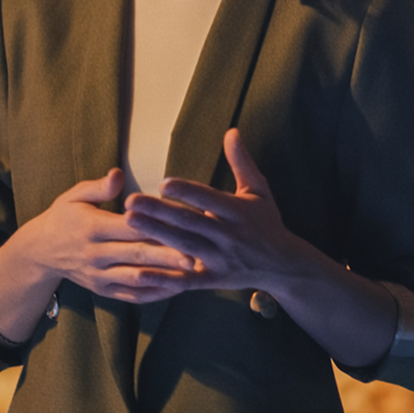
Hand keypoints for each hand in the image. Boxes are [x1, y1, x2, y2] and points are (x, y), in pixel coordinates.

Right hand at [0, 170, 200, 342]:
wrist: (40, 252)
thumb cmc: (63, 217)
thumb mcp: (74, 196)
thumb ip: (98, 187)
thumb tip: (118, 174)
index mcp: (92, 227)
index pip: (129, 227)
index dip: (155, 226)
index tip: (180, 225)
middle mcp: (96, 254)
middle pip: (137, 255)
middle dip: (166, 257)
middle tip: (195, 258)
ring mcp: (99, 276)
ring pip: (136, 279)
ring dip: (164, 279)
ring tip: (191, 277)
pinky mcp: (102, 291)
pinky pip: (131, 295)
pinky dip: (153, 294)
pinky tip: (175, 289)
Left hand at [122, 130, 312, 293]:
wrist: (284, 266)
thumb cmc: (267, 223)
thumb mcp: (259, 191)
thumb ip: (242, 162)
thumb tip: (231, 131)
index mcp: (238, 212)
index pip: (209, 199)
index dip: (187, 192)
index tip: (163, 183)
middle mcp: (229, 236)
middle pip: (190, 222)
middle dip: (159, 212)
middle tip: (130, 201)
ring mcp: (220, 260)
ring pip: (184, 246)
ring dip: (156, 234)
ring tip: (129, 221)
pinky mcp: (213, 280)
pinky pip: (185, 281)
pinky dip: (163, 278)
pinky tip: (140, 270)